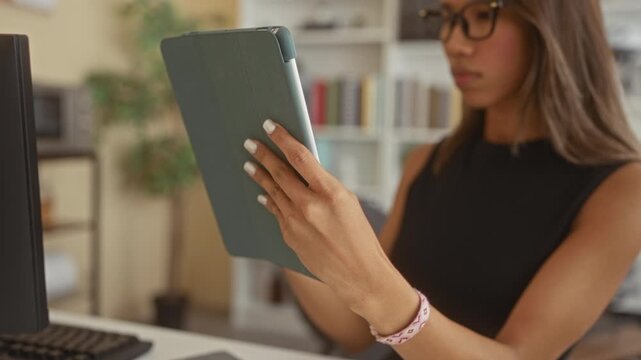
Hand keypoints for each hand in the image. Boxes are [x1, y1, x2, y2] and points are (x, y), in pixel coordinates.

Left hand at [242, 119, 406, 314]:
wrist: (358, 274)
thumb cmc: (359, 235)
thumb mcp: (348, 202)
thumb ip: (323, 185)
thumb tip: (300, 170)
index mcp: (330, 191)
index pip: (300, 157)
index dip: (282, 139)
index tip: (270, 126)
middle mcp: (310, 205)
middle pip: (280, 173)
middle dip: (263, 155)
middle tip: (249, 142)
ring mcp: (296, 222)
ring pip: (272, 192)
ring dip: (259, 176)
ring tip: (248, 164)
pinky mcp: (289, 237)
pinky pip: (276, 212)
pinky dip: (268, 200)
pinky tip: (262, 193)